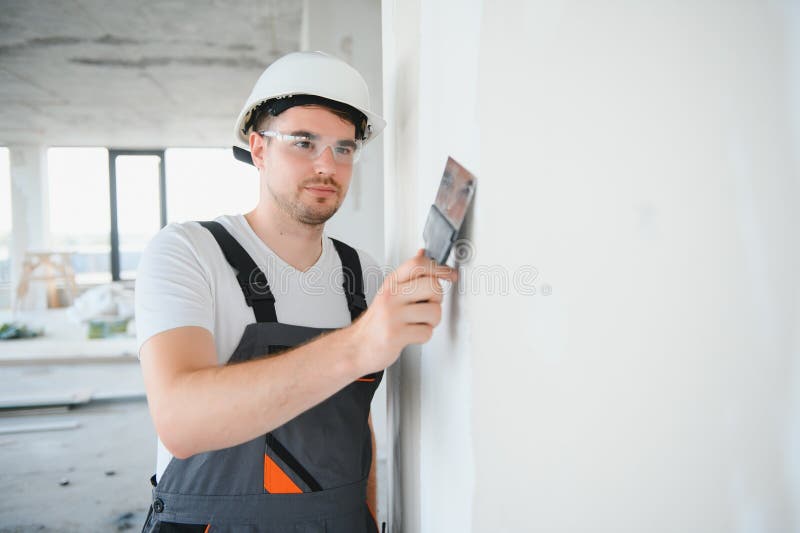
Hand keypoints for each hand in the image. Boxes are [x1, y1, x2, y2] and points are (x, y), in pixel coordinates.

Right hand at [349, 249, 457, 373]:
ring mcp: (392, 315)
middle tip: (428, 305)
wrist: (358, 346)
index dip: (440, 268)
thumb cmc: (377, 320)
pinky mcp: (395, 334)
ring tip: (419, 322)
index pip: (418, 264)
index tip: (450, 274)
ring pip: (434, 312)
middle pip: (433, 286)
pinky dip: (423, 336)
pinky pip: (426, 332)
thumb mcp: (390, 291)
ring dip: (432, 321)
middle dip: (437, 299)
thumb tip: (423, 253)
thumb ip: (408, 274)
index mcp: (391, 282)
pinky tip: (412, 334)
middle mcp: (391, 295)